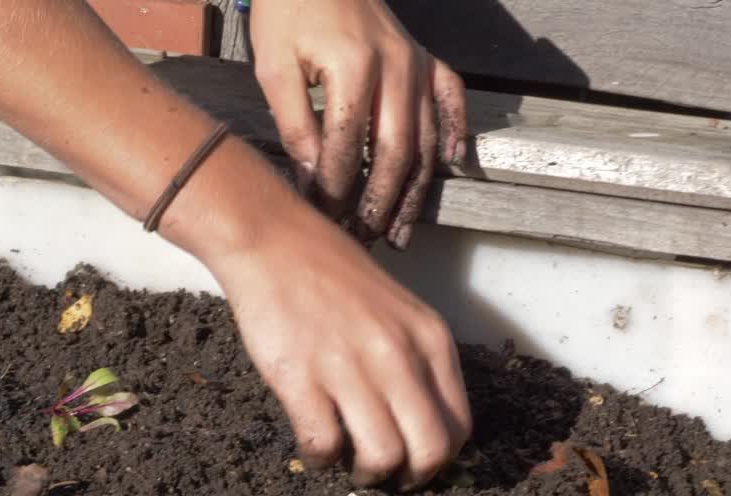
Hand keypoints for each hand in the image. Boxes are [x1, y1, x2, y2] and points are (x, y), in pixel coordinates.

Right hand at [207, 200, 472, 490]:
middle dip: (408, 479)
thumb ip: (416, 361)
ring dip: (365, 474)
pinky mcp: (301, 378)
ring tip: (346, 460)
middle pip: (429, 452)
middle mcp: (398, 356)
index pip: (459, 426)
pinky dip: (319, 458)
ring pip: (381, 457)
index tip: (414, 462)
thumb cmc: (332, 275)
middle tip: (383, 474)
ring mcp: (349, 368)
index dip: (439, 459)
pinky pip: (323, 445)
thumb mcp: (398, 311)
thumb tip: (419, 425)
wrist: (273, 242)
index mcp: (430, 340)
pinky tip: (311, 443)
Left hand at [249, 0, 467, 248]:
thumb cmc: (289, 12)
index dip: (334, 189)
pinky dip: (455, 132)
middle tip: (364, 238)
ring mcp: (417, 62)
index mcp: (355, 67)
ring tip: (399, 231)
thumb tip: (313, 180)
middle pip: (395, 152)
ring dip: (413, 190)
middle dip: (379, 203)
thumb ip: (294, 125)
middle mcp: (397, 67)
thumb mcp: (274, 67)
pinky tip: (450, 165)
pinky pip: (451, 99)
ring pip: (425, 139)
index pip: (347, 146)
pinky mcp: (425, 58)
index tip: (322, 219)